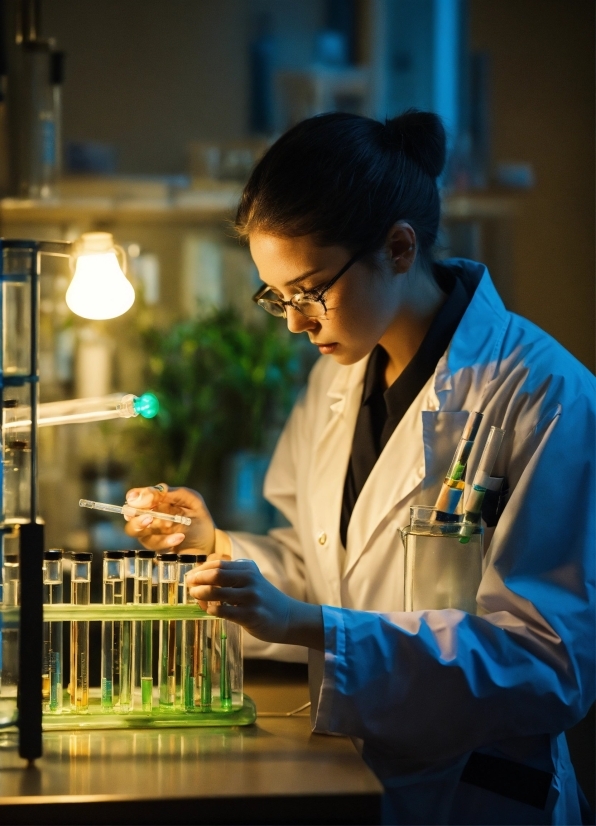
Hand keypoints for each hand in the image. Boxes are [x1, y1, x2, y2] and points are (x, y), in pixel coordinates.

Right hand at [123, 483, 215, 553]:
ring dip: (152, 529)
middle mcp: (148, 516)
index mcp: (155, 501)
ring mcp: (150, 534)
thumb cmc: (198, 518)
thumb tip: (148, 494)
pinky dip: (167, 540)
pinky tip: (180, 537)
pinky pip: (154, 545)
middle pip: (130, 516)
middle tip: (148, 517)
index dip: (135, 496)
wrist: (209, 543)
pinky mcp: (156, 549)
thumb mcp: (191, 500)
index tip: (139, 499)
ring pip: (138, 532)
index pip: (136, 496)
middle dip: (136, 517)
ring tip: (169, 525)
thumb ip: (172, 493)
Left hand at [187, 558, 323, 650]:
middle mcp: (250, 579)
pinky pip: (223, 611)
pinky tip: (209, 610)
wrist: (287, 617)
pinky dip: (211, 610)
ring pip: (217, 592)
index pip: (218, 564)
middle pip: (216, 574)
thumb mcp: (250, 580)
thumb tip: (199, 578)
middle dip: (198, 580)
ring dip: (201, 594)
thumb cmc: (262, 599)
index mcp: (248, 568)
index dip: (200, 570)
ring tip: (195, 597)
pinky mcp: (250, 614)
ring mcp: (251, 597)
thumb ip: (230, 576)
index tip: (190, 577)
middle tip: (189, 586)